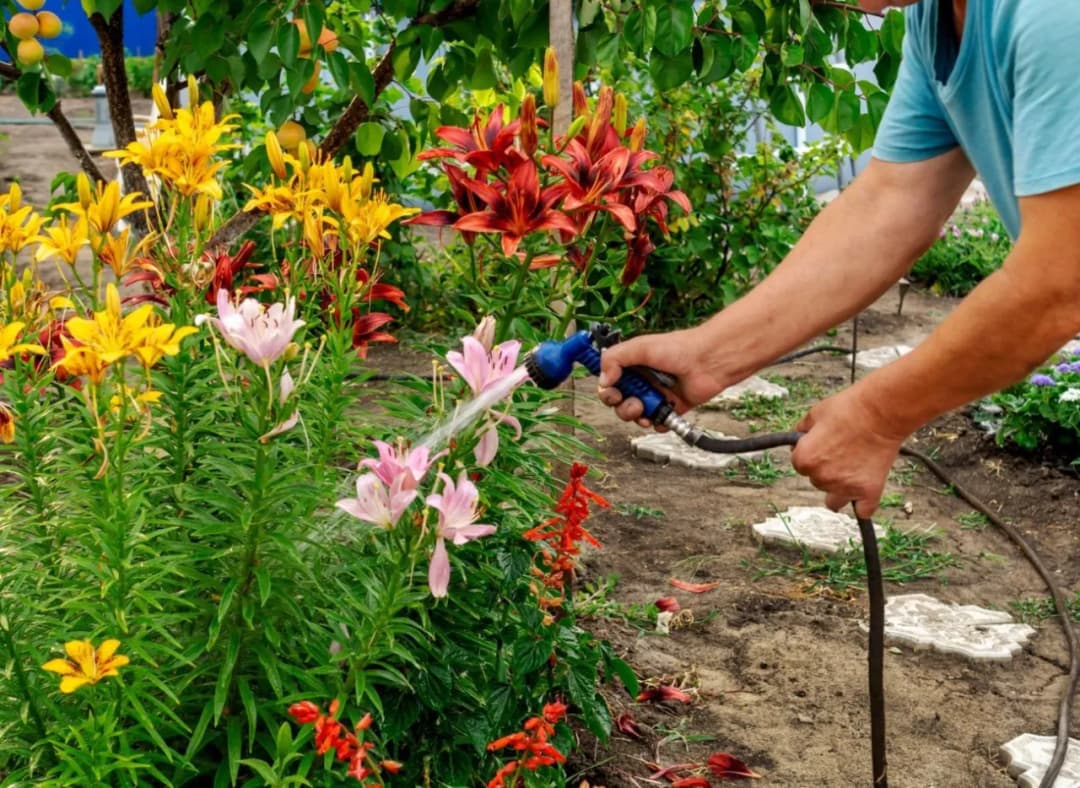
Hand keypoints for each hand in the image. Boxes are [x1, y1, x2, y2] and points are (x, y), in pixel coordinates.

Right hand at [597, 329, 727, 426]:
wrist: (708, 361)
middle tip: (629, 400)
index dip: (606, 388)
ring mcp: (656, 395)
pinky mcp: (670, 408)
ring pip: (635, 414)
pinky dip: (657, 423)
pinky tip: (661, 415)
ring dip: (635, 415)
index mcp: (632, 365)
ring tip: (645, 408)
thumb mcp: (640, 347)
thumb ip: (615, 358)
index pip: (609, 381)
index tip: (609, 389)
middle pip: (618, 401)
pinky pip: (657, 423)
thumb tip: (603, 379)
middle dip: (620, 405)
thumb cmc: (680, 348)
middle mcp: (642, 380)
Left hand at [791, 384, 906, 517]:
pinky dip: (863, 504)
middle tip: (843, 450)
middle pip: (817, 481)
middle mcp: (821, 477)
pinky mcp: (869, 492)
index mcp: (804, 460)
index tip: (824, 445)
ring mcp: (845, 487)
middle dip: (826, 469)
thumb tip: (796, 441)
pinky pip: (862, 511)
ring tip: (854, 467)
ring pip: (835, 499)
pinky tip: (864, 493)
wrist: (881, 412)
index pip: (800, 465)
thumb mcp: (814, 414)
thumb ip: (800, 432)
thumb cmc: (849, 410)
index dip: (811, 453)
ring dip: (840, 488)